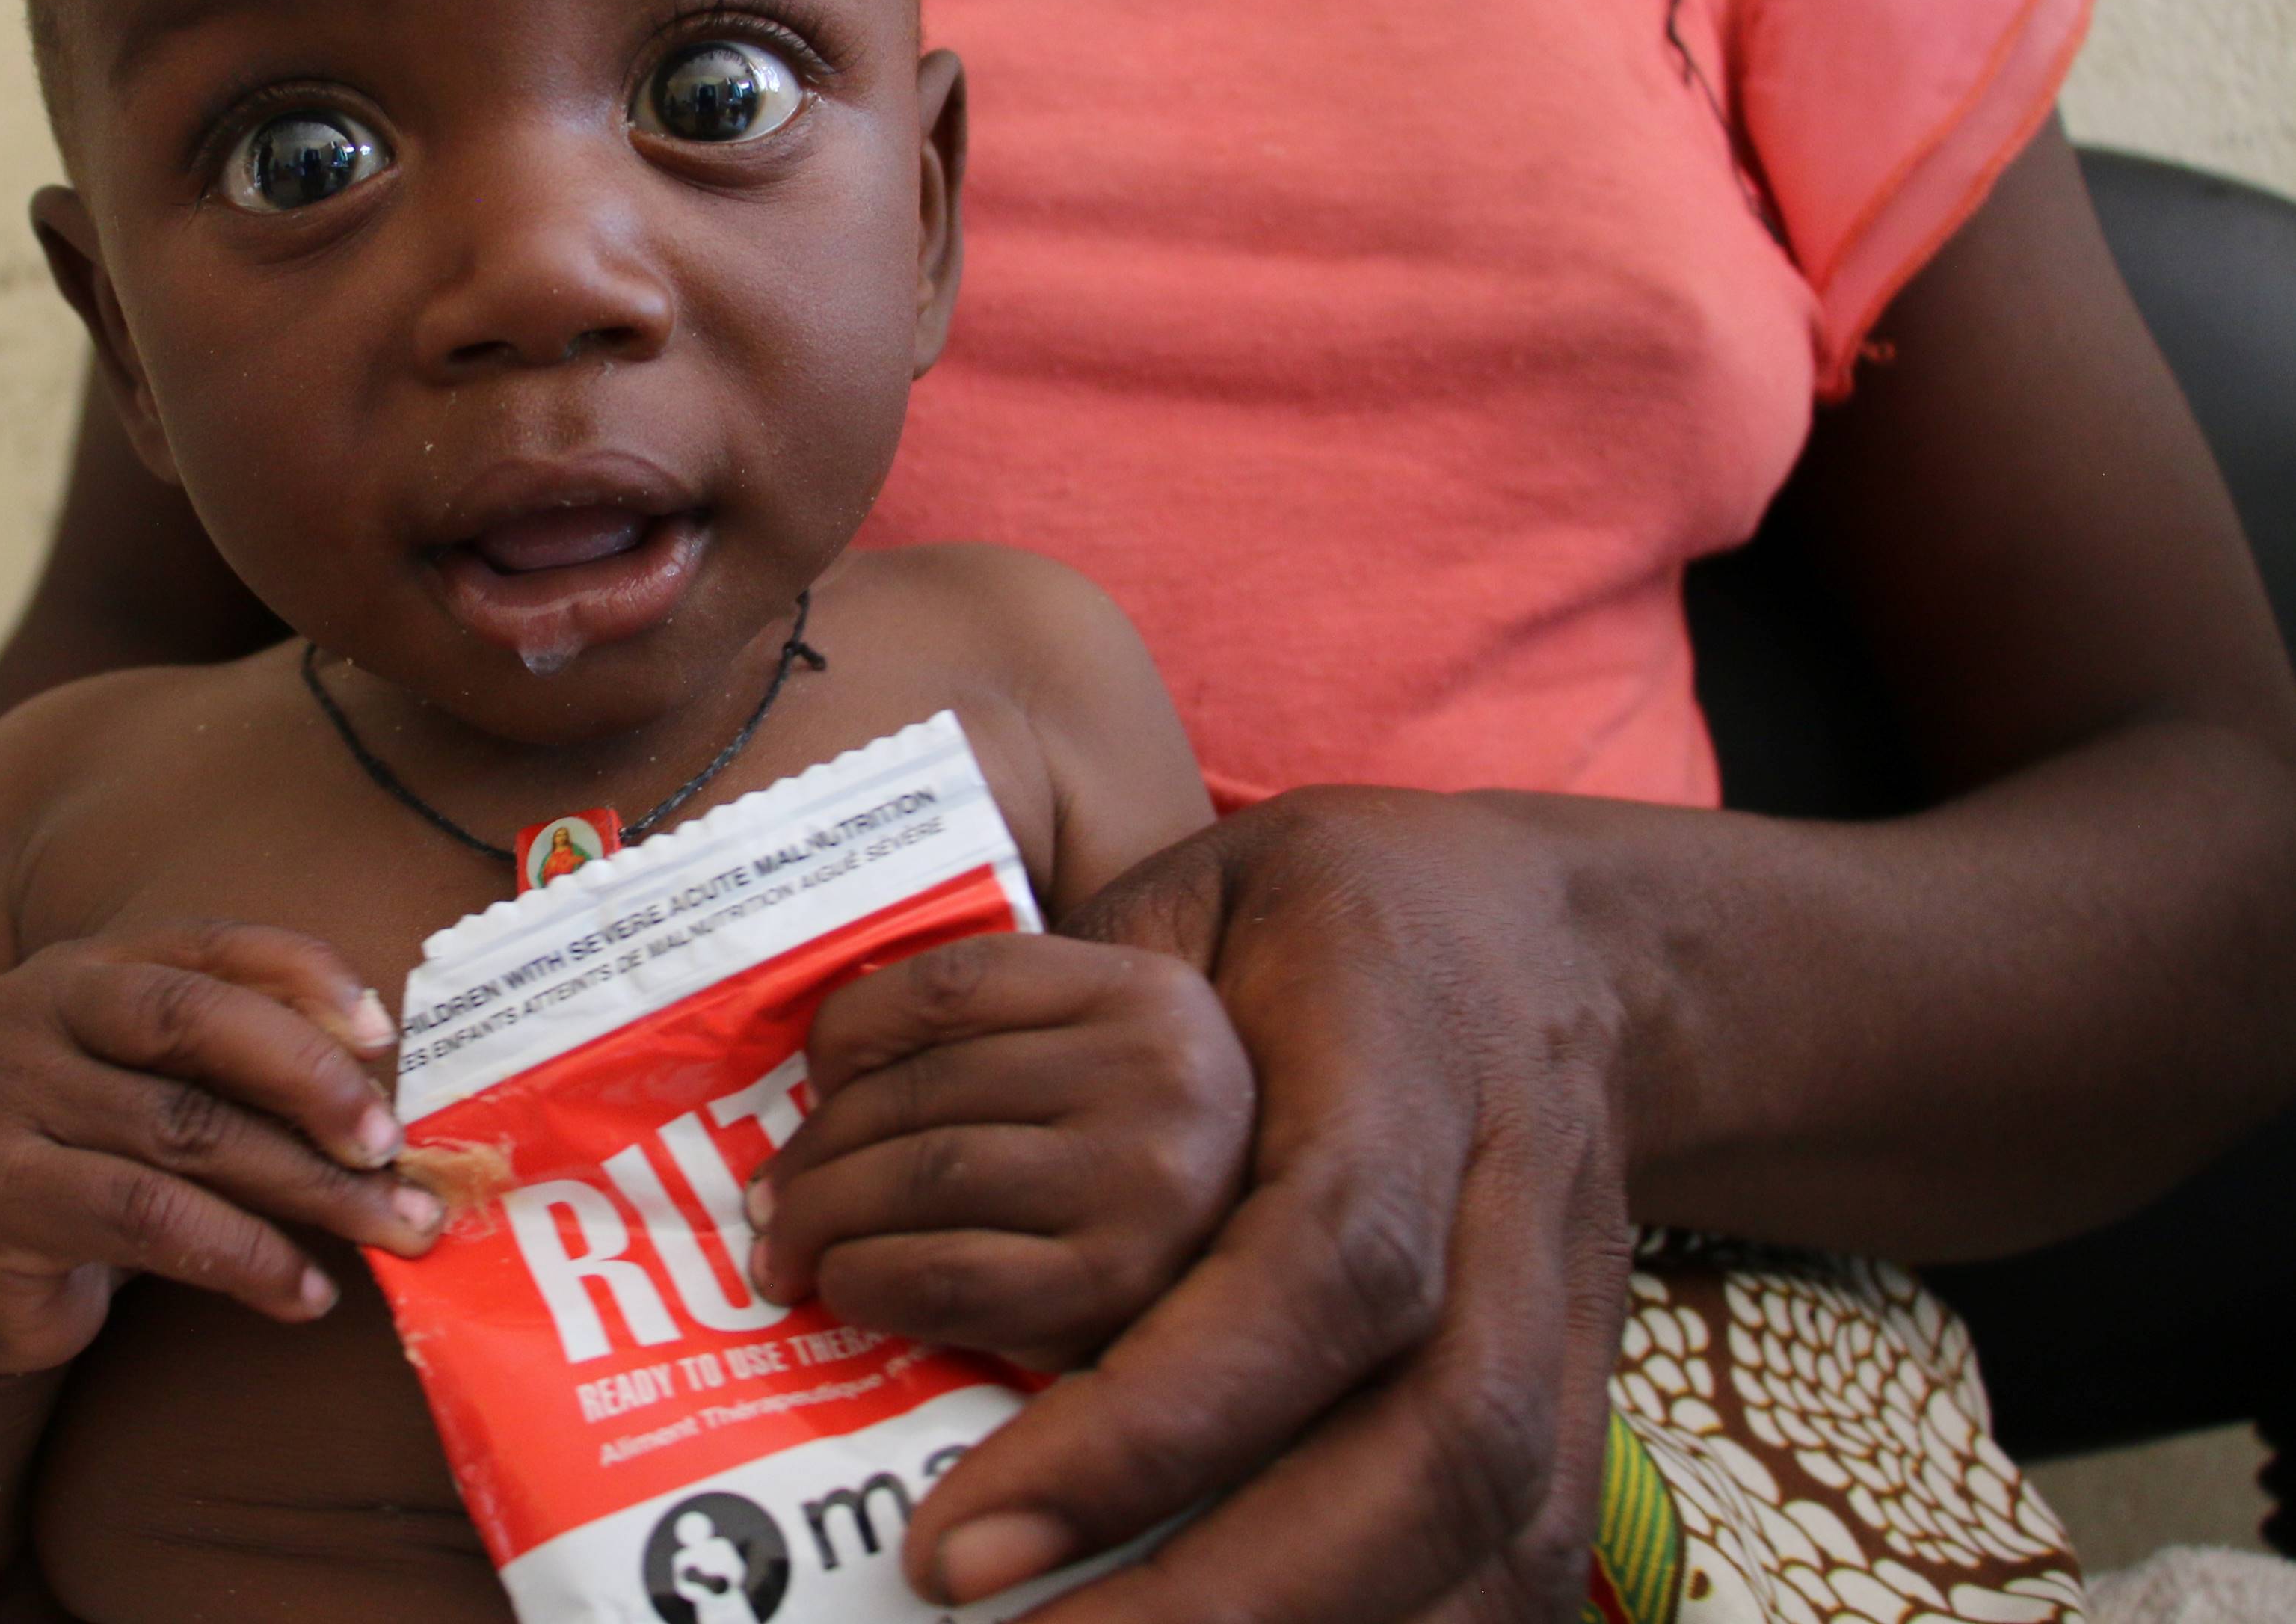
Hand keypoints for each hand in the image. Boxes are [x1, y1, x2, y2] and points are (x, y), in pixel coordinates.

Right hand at [0, 921, 445, 1374]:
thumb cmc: (98, 1174)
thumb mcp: (166, 1101)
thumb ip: (245, 1073)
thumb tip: (387, 1088)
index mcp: (83, 969)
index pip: (210, 944)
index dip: (305, 975)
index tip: (384, 1034)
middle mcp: (29, 1012)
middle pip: (194, 1020)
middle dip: (312, 1080)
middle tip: (393, 1147)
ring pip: (187, 1132)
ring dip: (309, 1189)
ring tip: (390, 1231)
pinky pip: (153, 1219)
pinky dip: (248, 1257)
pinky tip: (305, 1293)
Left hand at [746, 933, 1252, 1371]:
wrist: (1316, 1290)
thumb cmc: (1170, 1169)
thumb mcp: (1120, 1055)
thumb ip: (1018, 1036)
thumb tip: (828, 1073)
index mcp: (1150, 994)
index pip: (947, 983)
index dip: (848, 1030)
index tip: (811, 1081)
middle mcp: (1166, 1079)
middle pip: (923, 1090)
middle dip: (817, 1152)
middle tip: (767, 1201)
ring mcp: (1152, 1185)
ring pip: (921, 1177)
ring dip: (822, 1220)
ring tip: (786, 1249)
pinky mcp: (1120, 1290)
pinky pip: (945, 1273)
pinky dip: (870, 1280)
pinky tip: (847, 1287)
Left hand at [902, 790, 1630, 1623]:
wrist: (1564, 947)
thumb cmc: (1336, 918)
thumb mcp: (1202, 894)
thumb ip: (1058, 1011)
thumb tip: (862, 1150)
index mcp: (1405, 1072)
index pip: (1305, 1272)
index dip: (1153, 1423)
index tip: (966, 1534)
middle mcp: (1510, 1218)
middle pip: (1424, 1454)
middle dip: (1223, 1593)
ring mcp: (1572, 1331)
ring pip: (1497, 1544)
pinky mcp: (1586, 1417)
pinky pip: (1526, 1576)